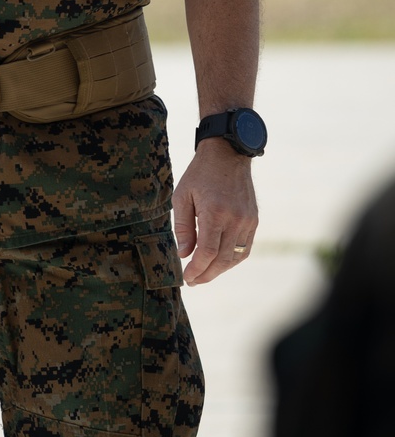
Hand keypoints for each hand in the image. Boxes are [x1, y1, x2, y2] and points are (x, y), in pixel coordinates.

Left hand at [173, 138, 258, 285]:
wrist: (228, 154)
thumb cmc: (200, 174)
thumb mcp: (182, 195)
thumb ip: (184, 227)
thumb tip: (185, 254)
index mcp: (215, 212)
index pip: (208, 252)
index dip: (197, 269)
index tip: (187, 277)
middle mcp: (235, 219)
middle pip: (222, 259)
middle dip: (207, 274)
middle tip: (193, 281)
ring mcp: (247, 221)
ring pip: (235, 257)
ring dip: (220, 270)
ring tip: (204, 274)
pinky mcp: (254, 220)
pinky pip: (245, 248)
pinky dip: (232, 259)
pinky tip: (219, 261)